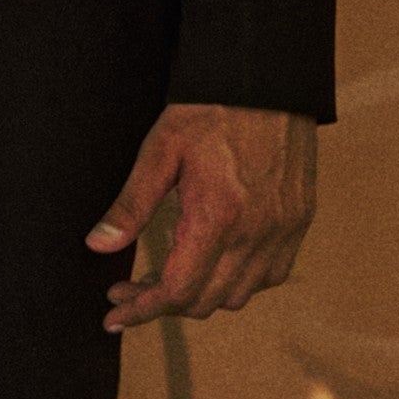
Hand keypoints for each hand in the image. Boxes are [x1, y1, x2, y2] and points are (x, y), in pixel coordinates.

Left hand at [89, 102, 317, 330]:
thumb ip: (130, 205)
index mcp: (218, 216)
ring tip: (169, 276)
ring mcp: (283, 230)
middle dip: (162, 304)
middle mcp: (256, 232)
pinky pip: (271, 276)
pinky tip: (214, 264)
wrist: (266, 83)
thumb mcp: (159, 152)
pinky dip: (239, 282)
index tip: (115, 315)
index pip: (178, 290)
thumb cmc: (210, 111)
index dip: (142, 310)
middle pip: (206, 301)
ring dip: (201, 296)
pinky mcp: (299, 222)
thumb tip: (98, 247)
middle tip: (130, 288)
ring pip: (239, 296)